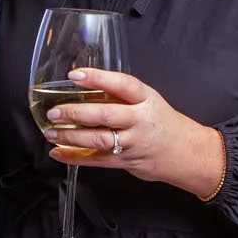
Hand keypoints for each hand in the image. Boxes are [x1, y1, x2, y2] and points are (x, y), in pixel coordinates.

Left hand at [44, 68, 224, 198]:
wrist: (187, 153)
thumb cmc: (163, 123)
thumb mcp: (149, 101)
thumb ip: (122, 95)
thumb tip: (86, 86)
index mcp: (146, 99)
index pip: (122, 84)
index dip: (98, 78)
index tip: (76, 75)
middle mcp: (139, 120)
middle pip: (106, 115)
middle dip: (77, 113)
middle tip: (55, 111)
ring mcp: (133, 143)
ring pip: (99, 139)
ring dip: (71, 136)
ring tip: (51, 131)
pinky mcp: (126, 162)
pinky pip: (97, 161)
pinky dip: (75, 157)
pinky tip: (58, 152)